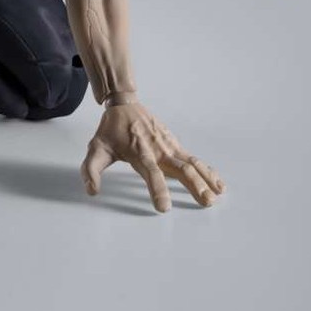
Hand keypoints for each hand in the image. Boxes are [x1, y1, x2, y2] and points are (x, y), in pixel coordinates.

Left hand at [81, 103, 223, 212]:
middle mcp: (158, 150)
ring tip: (217, 195)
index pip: (151, 174)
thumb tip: (92, 191)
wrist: (124, 104)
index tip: (164, 207)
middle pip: (180, 169)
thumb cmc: (110, 129)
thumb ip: (91, 171)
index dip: (158, 189)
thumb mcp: (96, 148)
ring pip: (192, 164)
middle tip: (205, 202)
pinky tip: (218, 184)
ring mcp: (170, 146)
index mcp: (140, 153)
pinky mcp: (175, 144)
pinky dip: (208, 170)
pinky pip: (194, 159)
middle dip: (194, 185)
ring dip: (206, 179)